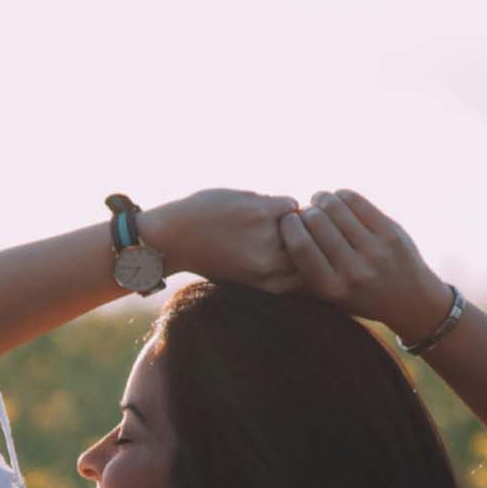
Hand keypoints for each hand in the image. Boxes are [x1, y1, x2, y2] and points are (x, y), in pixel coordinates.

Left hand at [149, 188, 304, 293]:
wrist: (172, 239)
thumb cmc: (208, 256)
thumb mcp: (243, 275)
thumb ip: (273, 270)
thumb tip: (308, 255)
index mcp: (267, 284)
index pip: (311, 275)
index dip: (314, 261)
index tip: (309, 252)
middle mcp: (270, 265)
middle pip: (312, 248)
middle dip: (309, 237)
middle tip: (292, 230)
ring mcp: (266, 238)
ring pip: (304, 224)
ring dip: (294, 218)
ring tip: (273, 219)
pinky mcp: (260, 212)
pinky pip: (291, 203)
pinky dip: (281, 203)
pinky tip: (262, 207)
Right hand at [278, 189, 452, 336]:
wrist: (411, 302)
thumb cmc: (359, 297)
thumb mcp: (330, 295)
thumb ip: (307, 268)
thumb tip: (279, 228)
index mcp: (331, 289)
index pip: (300, 246)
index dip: (289, 225)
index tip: (288, 221)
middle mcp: (353, 271)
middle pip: (315, 222)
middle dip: (306, 212)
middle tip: (306, 213)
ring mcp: (374, 250)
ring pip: (335, 207)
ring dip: (322, 199)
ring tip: (319, 201)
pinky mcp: (391, 233)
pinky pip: (357, 202)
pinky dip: (342, 196)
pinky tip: (339, 200)